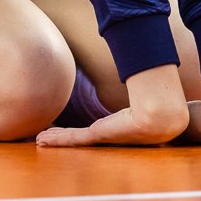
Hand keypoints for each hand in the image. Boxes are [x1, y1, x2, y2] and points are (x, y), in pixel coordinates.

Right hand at [36, 65, 188, 147]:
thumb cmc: (160, 103)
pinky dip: (56, 140)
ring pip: (72, 140)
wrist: (160, 116)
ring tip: (40, 141)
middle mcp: (109, 136)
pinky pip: (72, 138)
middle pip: (80, 138)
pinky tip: (43, 140)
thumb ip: (145, 77)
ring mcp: (102, 138)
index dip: (82, 130)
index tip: (73, 128)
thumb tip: (150, 59)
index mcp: (119, 127)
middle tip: (47, 138)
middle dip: (64, 137)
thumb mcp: (148, 91)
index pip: (95, 129)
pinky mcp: (98, 136)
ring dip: (56, 140)